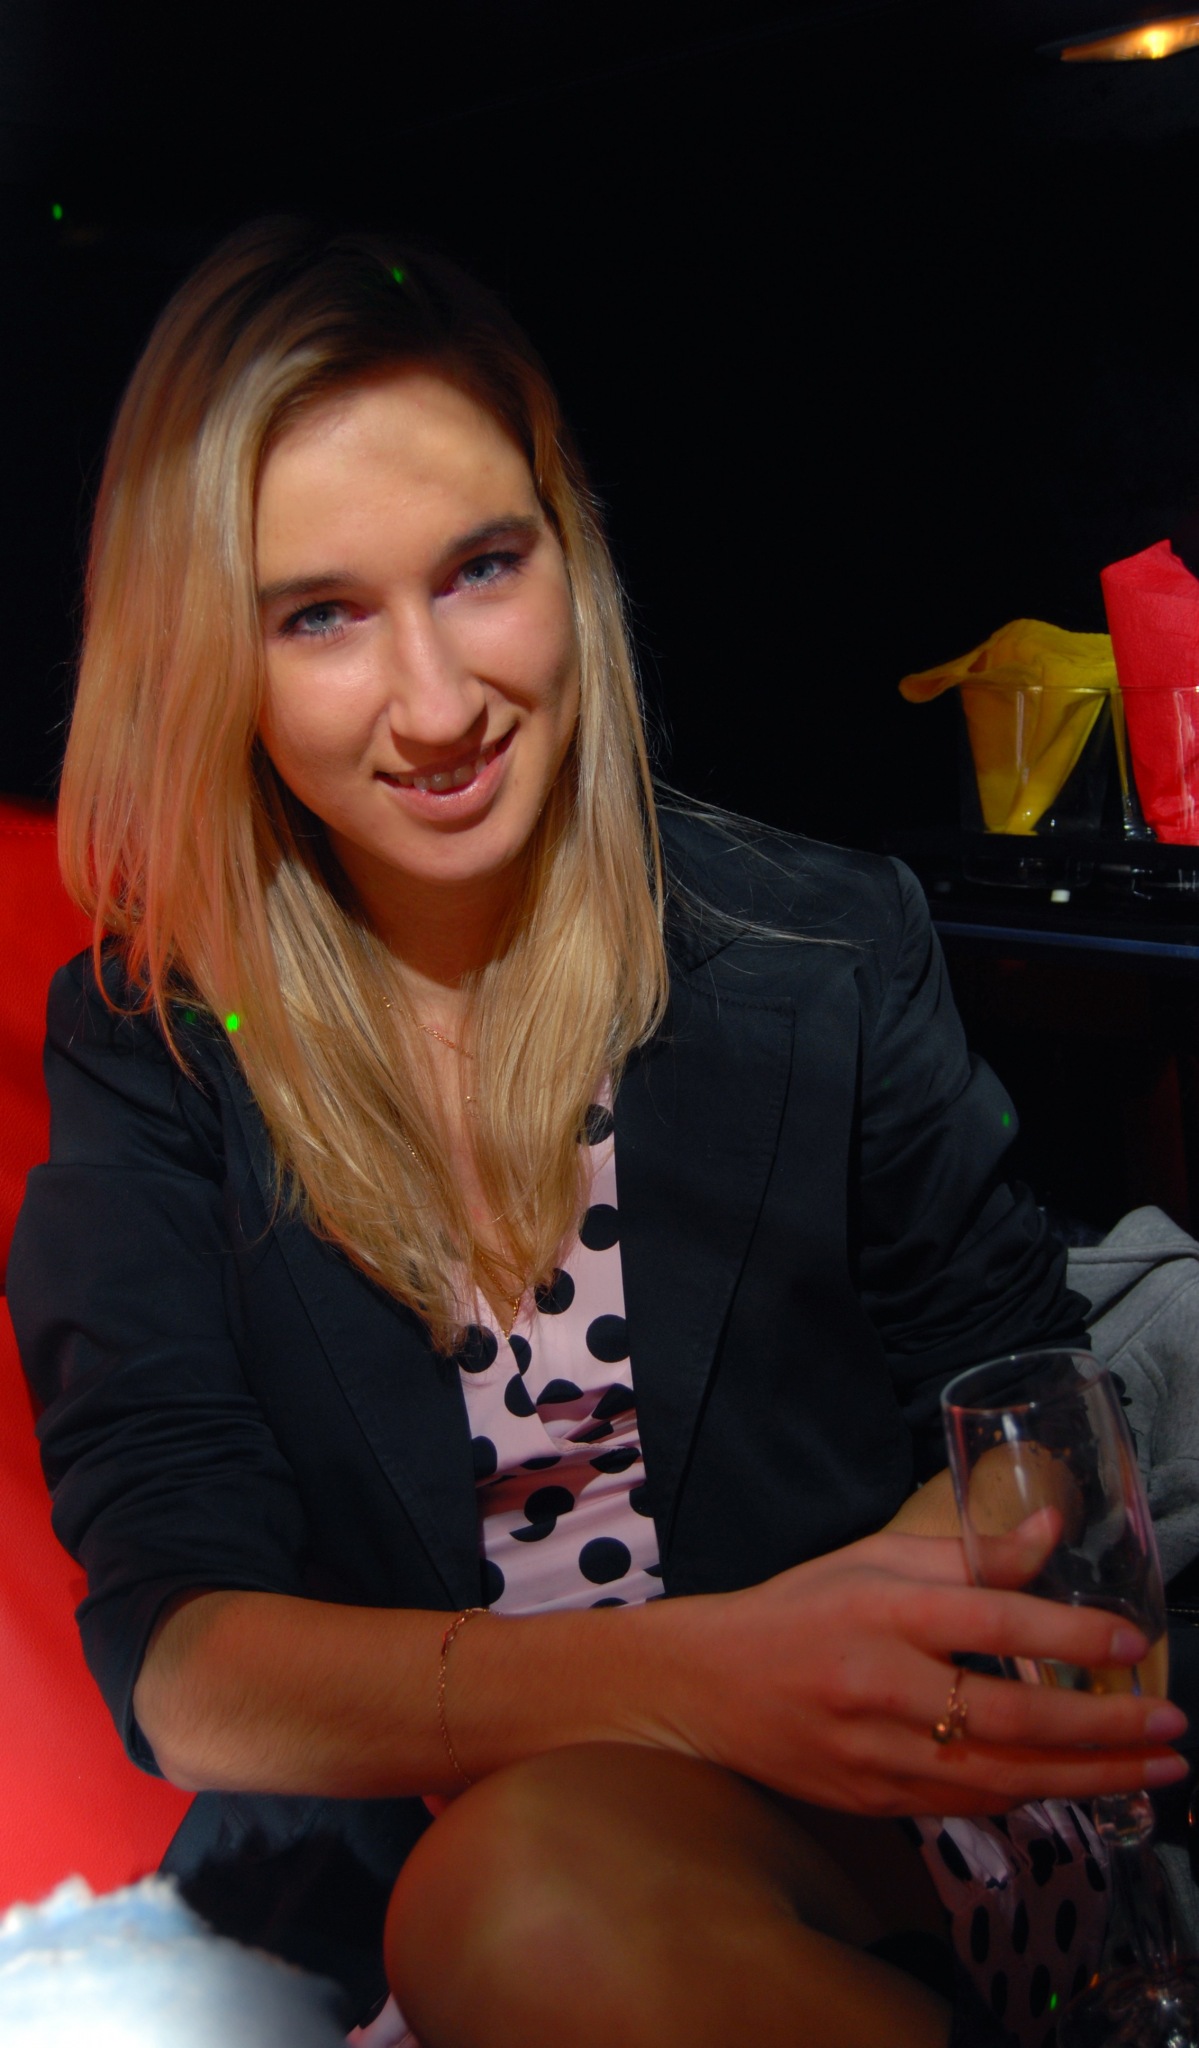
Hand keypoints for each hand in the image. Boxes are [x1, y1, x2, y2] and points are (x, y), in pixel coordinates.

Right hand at [642, 1526, 1187, 1816]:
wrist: (706, 1687)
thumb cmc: (797, 1609)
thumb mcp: (873, 1558)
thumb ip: (966, 1553)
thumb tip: (1051, 1533)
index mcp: (881, 1607)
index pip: (991, 1621)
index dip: (1070, 1637)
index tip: (1132, 1644)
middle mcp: (879, 1684)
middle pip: (1010, 1719)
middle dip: (1104, 1730)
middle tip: (1171, 1727)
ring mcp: (874, 1753)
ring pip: (1000, 1779)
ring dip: (1089, 1779)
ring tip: (1153, 1770)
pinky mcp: (874, 1800)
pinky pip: (968, 1804)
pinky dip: (1032, 1798)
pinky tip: (1082, 1787)